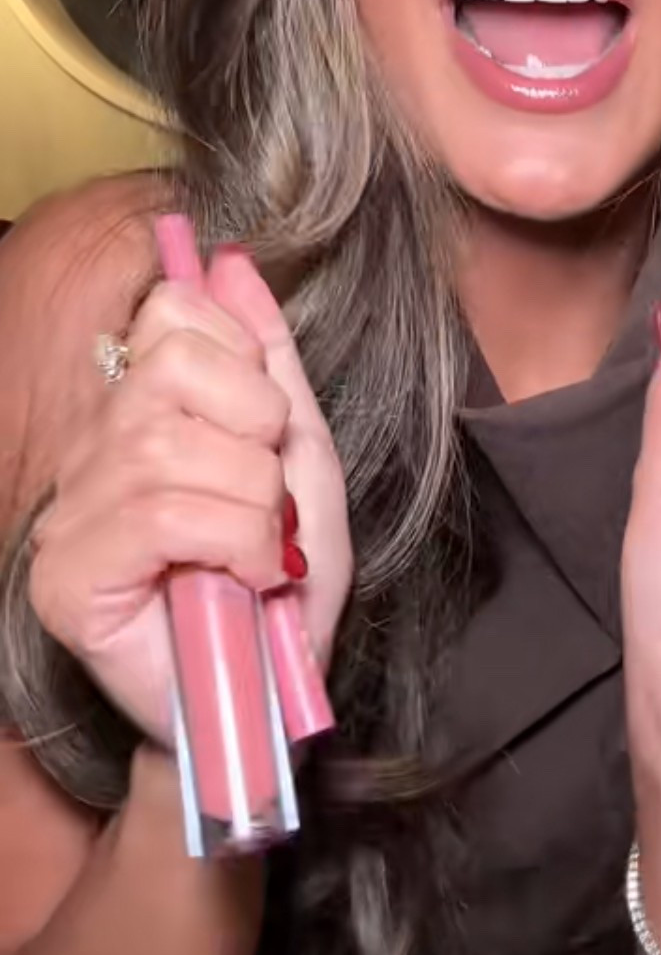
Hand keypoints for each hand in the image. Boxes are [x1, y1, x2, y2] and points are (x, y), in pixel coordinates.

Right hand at [29, 248, 351, 745]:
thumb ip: (267, 356)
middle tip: (266, 498)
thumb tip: (234, 261)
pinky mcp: (68, 578)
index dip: (242, 362)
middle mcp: (90, 450)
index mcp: (138, 407)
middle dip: (255, 431)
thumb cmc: (283, 577)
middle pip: (170, 369)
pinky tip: (246, 573)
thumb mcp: (298, 449)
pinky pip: (158, 511)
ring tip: (259, 546)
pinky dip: (233, 538)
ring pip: (167, 444)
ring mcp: (69, 515)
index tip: (266, 434)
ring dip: (252, 498)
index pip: (172, 313)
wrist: (272, 694)